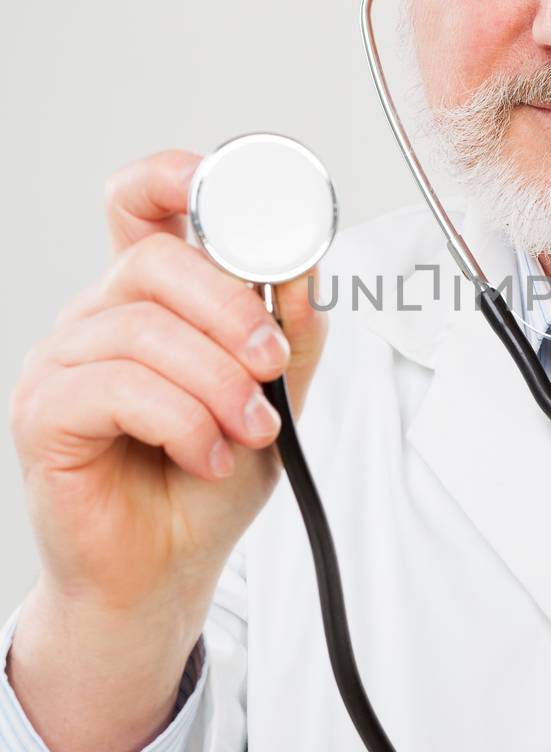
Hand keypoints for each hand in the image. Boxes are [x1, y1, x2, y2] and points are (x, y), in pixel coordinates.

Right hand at [8, 148, 328, 667]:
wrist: (165, 573)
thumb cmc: (206, 483)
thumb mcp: (274, 400)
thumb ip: (291, 334)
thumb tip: (306, 270)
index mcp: (151, 299)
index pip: (142, 205)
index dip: (173, 177)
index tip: (221, 181)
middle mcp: (100, 316)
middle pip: (157, 259)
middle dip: (232, 308)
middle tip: (271, 364)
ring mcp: (64, 360)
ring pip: (146, 328)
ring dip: (218, 383)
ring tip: (248, 431)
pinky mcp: (43, 412)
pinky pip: (118, 387)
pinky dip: (182, 422)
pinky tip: (206, 453)